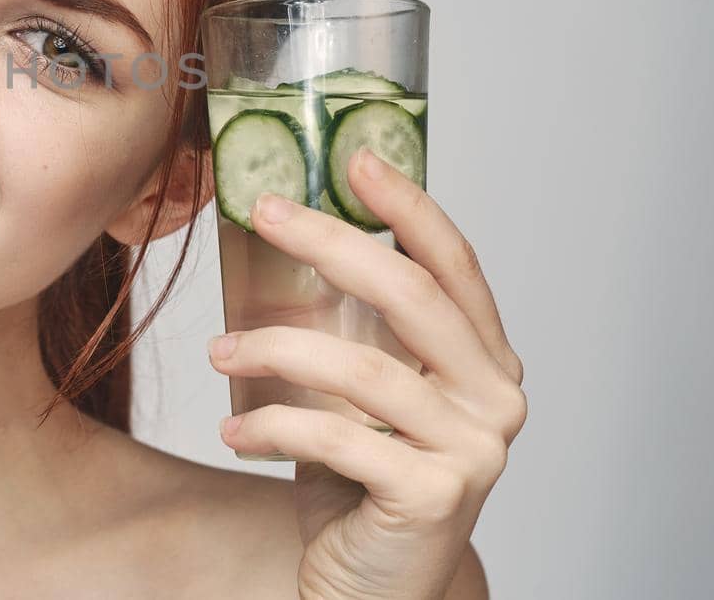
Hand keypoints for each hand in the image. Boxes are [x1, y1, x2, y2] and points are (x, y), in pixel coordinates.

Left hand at [206, 148, 526, 599]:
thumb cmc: (366, 476)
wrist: (379, 585)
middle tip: (262, 211)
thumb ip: (355, 328)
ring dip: (272, 348)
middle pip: (410, 296)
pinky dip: (270, 425)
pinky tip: (234, 429)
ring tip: (218, 351)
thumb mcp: (366, 393)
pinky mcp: (431, 497)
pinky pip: (334, 439)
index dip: (409, 206)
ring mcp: (471, 450)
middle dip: (330, 241)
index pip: (454, 264)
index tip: (355, 157)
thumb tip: (281, 236)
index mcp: (485, 358)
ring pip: (359, 369)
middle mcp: (495, 397)